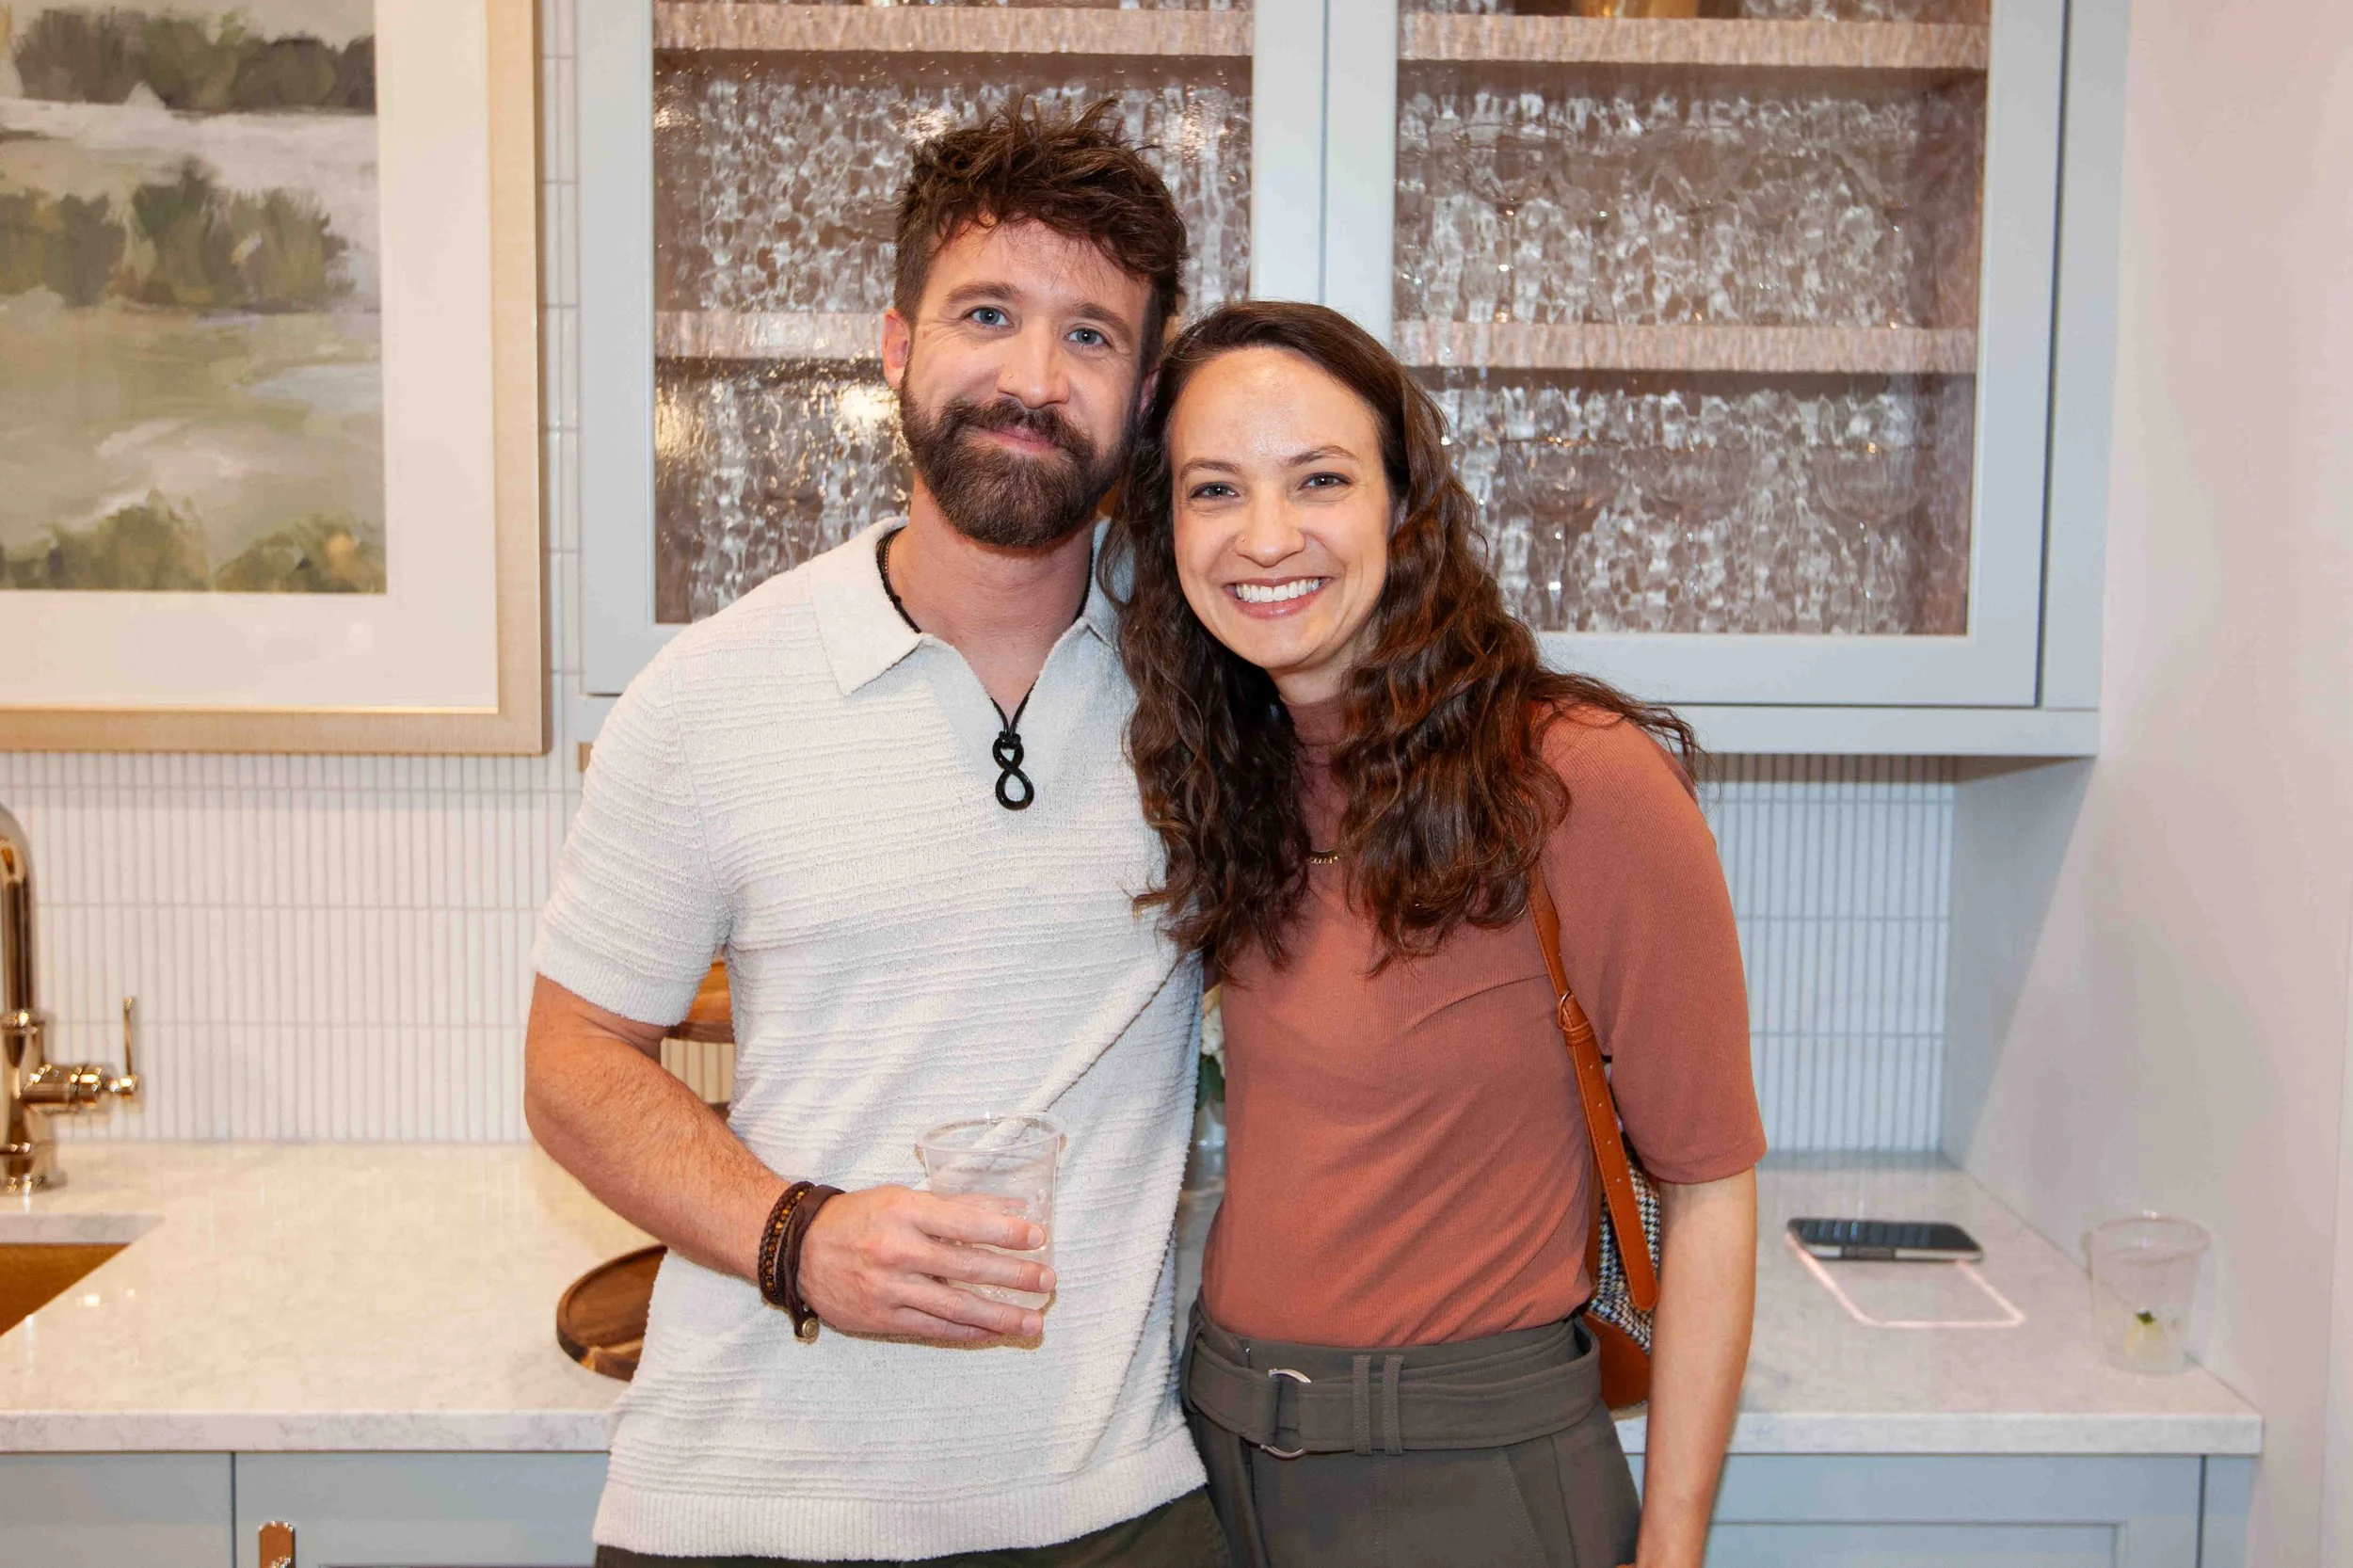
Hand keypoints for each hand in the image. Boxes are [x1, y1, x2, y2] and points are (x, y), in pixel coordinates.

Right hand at [797, 1184, 1053, 1341]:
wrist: (800, 1250)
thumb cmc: (860, 1217)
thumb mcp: (903, 1198)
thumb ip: (955, 1205)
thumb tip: (1009, 1209)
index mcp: (904, 1211)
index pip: (963, 1222)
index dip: (1004, 1231)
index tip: (1038, 1237)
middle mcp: (897, 1251)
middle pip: (966, 1268)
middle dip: (1013, 1277)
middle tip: (1048, 1282)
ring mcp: (889, 1289)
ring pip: (955, 1307)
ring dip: (999, 1316)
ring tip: (1033, 1322)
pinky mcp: (882, 1319)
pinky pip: (935, 1329)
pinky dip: (968, 1332)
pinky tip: (994, 1332)